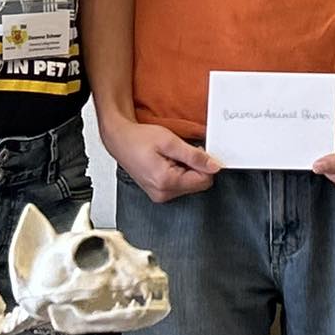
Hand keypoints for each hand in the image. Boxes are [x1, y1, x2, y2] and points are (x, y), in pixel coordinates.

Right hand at [104, 114, 218, 202]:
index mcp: (166, 182)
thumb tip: (214, 166)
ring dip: (187, 169)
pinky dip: (179, 172)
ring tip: (171, 156)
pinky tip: (168, 162)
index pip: (204, 181)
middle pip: (197, 184)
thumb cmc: (138, 139)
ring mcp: (159, 195)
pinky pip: (179, 185)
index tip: (198, 151)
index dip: (205, 164)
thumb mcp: (170, 142)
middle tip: (180, 152)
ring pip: (189, 185)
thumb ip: (195, 156)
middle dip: (195, 167)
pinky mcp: (158, 192)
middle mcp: (163, 193)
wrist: (119, 139)